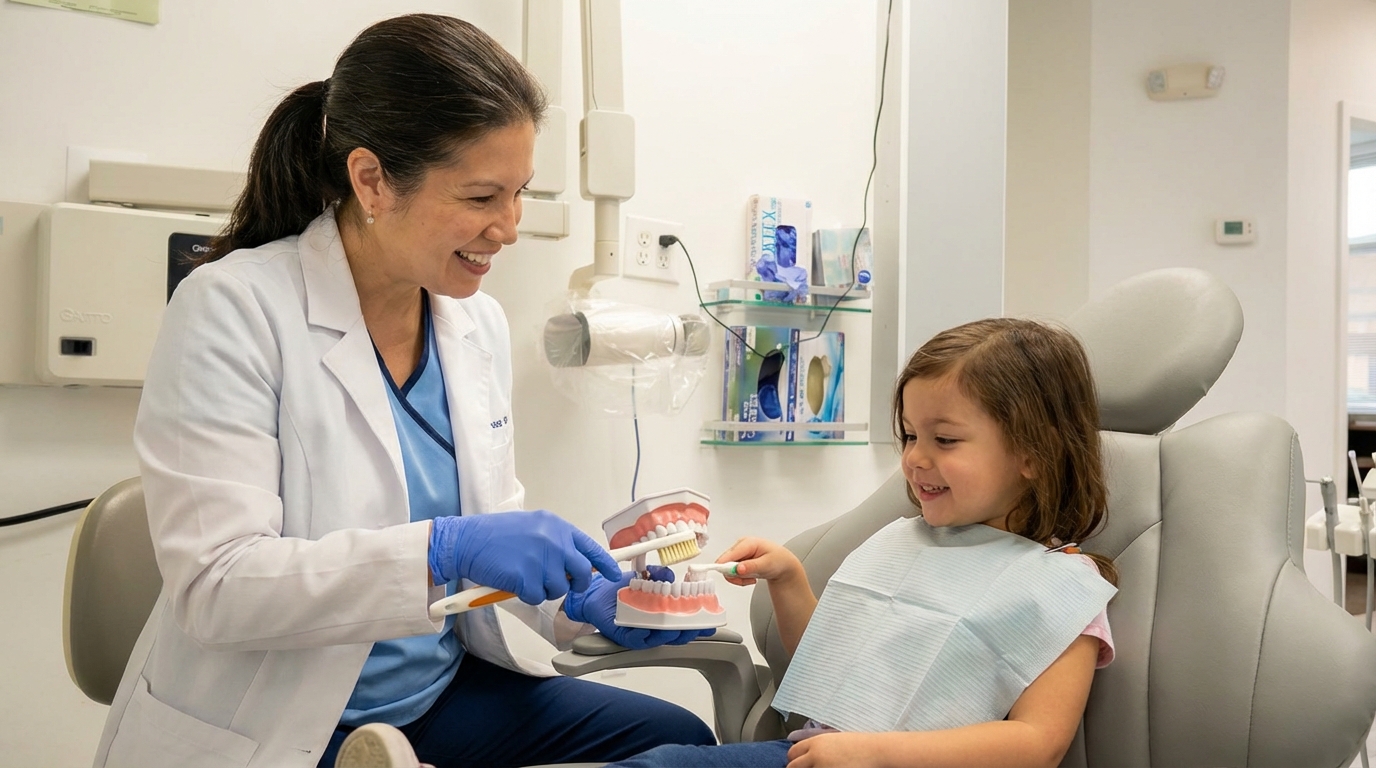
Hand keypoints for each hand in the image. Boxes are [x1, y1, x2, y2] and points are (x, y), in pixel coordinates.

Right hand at [428, 511, 620, 603]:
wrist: (466, 540)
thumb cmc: (495, 535)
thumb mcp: (533, 527)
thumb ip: (556, 541)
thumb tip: (575, 562)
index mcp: (557, 526)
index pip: (591, 548)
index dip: (605, 564)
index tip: (614, 574)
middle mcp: (554, 540)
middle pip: (581, 574)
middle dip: (574, 585)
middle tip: (558, 584)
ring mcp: (541, 559)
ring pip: (559, 589)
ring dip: (543, 589)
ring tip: (524, 575)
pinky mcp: (527, 576)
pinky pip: (537, 597)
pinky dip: (526, 595)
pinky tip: (513, 581)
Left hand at [564, 566, 716, 649]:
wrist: (597, 592)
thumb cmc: (622, 588)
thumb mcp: (646, 576)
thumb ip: (661, 575)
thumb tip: (670, 576)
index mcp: (664, 615)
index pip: (685, 623)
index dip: (699, 625)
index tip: (709, 622)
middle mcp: (655, 627)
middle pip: (677, 636)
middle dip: (688, 631)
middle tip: (694, 624)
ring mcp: (642, 633)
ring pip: (660, 640)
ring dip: (667, 633)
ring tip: (671, 625)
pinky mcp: (625, 637)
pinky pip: (637, 640)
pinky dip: (642, 635)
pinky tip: (645, 629)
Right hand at [717, 537, 803, 585]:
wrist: (783, 565)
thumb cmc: (778, 560)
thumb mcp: (767, 564)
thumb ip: (751, 567)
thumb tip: (738, 568)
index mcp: (747, 543)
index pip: (729, 555)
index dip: (726, 567)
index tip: (732, 576)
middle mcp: (740, 547)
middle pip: (725, 563)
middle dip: (735, 575)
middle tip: (749, 579)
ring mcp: (738, 554)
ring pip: (727, 570)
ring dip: (739, 578)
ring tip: (752, 578)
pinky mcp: (738, 562)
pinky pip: (731, 574)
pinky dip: (740, 579)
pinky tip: (750, 577)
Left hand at [786, 732, 888, 767]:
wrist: (874, 751)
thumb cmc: (858, 744)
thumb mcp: (833, 738)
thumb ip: (818, 744)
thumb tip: (806, 752)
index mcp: (815, 742)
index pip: (792, 754)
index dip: (794, 760)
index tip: (798, 764)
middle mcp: (815, 755)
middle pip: (793, 767)